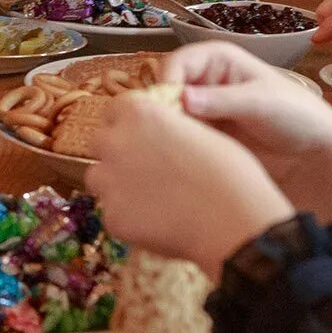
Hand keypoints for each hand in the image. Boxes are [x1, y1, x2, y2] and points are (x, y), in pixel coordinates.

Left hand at [86, 89, 294, 273]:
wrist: (234, 223)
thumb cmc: (231, 173)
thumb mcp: (201, 132)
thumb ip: (168, 128)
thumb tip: (161, 134)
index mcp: (139, 113)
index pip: (114, 109)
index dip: (126, 123)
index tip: (140, 136)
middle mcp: (115, 142)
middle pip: (99, 142)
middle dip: (116, 153)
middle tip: (142, 169)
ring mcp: (109, 181)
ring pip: (97, 178)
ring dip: (115, 185)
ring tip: (149, 198)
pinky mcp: (112, 217)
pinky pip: (112, 214)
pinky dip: (128, 218)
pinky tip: (157, 224)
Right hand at [157, 41, 331, 219]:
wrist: (313, 152)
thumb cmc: (294, 114)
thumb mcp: (259, 103)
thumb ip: (222, 101)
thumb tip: (181, 99)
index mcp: (217, 59)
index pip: (177, 63)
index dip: (167, 83)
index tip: (168, 111)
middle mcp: (204, 80)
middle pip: (165, 88)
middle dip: (162, 108)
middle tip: (167, 135)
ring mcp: (201, 109)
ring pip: (168, 114)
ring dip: (168, 129)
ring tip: (175, 149)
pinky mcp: (203, 134)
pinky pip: (179, 136)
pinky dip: (176, 145)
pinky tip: (180, 158)